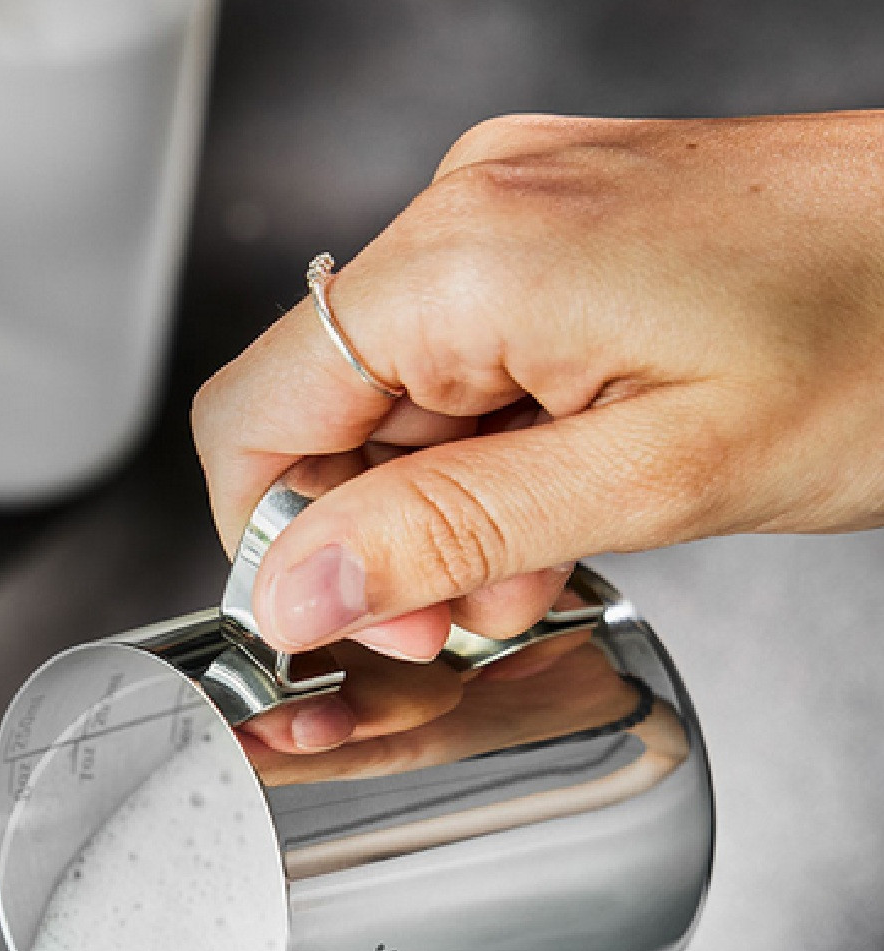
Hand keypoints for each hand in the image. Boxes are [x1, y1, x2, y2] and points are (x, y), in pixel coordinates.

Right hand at [194, 110, 883, 739]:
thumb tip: (294, 590)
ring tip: (551, 550)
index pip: (252, 414)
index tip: (349, 620)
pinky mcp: (550, 228)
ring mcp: (509, 208)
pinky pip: (456, 358)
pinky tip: (568, 485)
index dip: (276, 541)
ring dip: (441, 501)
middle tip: (474, 607)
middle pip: (312, 410)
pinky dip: (488, 447)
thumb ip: (448, 533)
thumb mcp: (652, 479)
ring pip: (386, 397)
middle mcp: (468, 207)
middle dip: (374, 534)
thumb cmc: (882, 340)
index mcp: (469, 256)